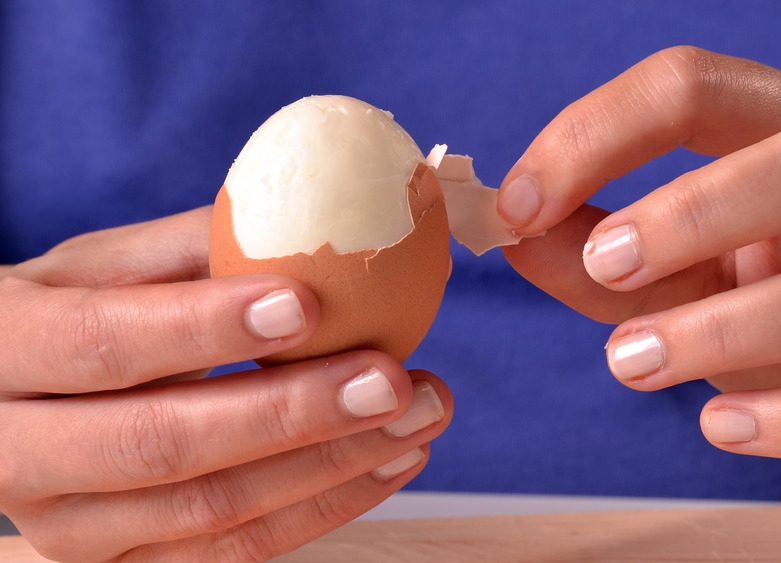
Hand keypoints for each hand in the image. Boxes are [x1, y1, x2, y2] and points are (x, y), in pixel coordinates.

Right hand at [0, 207, 452, 560]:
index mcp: (5, 350)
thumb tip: (312, 221)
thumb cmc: (68, 316)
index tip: (308, 304)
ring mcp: (69, 529)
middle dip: (292, 415)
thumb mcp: (100, 266)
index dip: (206, 328)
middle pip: (164, 447)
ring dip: (331, 466)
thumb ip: (191, 247)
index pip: (104, 344)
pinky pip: (235, 551)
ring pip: (211, 512)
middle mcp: (20, 456)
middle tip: (393, 380)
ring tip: (418, 415)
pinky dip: (324, 507)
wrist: (8, 405)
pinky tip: (390, 459)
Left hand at [498, 46, 780, 497]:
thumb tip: (516, 237)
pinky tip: (722, 428)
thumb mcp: (705, 269)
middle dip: (694, 210)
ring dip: (726, 326)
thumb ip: (613, 255)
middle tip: (602, 263)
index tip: (519, 202)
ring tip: (631, 362)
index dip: (602, 133)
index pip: (704, 88)